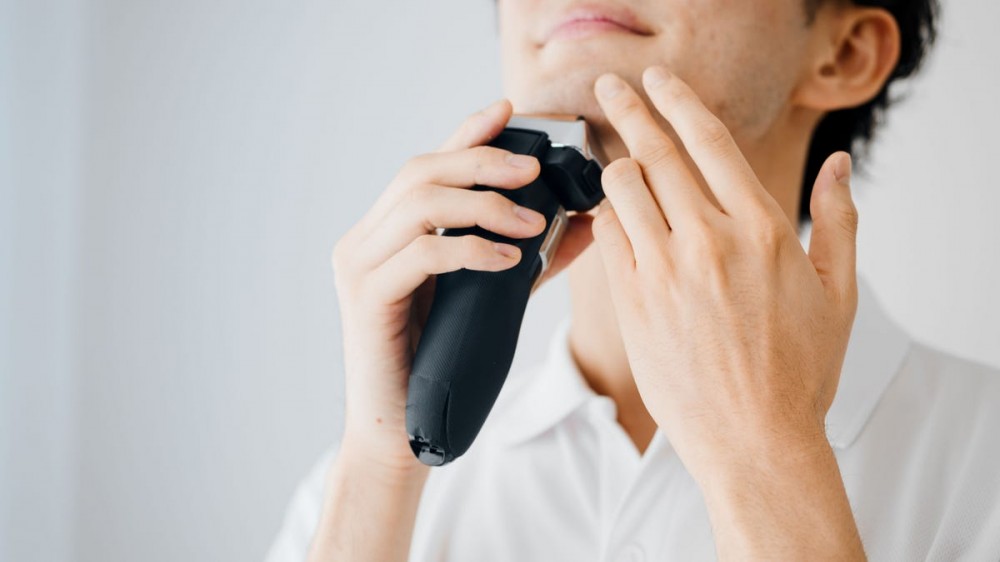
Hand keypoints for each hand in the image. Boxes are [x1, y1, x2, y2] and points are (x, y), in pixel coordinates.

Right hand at [331, 98, 593, 472]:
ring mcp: (360, 265)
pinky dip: (468, 248)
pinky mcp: (366, 297)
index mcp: (389, 232)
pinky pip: (420, 253)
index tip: (508, 113)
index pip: (427, 166)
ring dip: (482, 204)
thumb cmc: (445, 361)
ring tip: (531, 222)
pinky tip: (506, 259)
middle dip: (481, 161)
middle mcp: (366, 239)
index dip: (466, 134)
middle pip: (420, 172)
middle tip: (534, 170)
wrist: (404, 429)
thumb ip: (532, 257)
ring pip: (418, 203)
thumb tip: (586, 224)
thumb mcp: (494, 296)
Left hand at [590, 65, 859, 479]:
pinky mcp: (632, 301)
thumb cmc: (799, 371)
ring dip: (615, 165)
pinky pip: (606, 235)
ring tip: (614, 162)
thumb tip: (839, 165)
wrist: (753, 440)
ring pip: (621, 188)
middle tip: (609, 86)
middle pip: (656, 152)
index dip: (678, 101)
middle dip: (627, 109)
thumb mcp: (838, 294)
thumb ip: (838, 220)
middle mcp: (709, 241)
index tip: (658, 81)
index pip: (711, 142)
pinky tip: (611, 218)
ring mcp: (664, 271)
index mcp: (763, 230)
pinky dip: (605, 216)